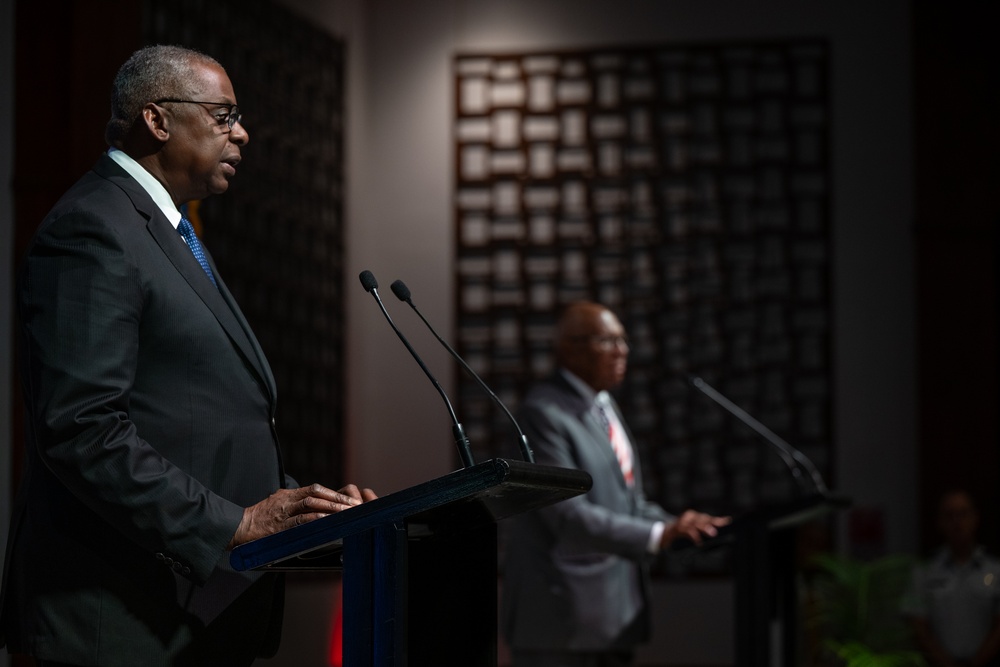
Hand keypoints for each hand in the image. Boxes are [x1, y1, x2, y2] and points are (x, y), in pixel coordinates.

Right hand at [228, 483, 377, 548]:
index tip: (349, 500)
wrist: (239, 526)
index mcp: (289, 494)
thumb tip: (315, 503)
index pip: (315, 489)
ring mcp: (284, 512)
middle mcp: (288, 500)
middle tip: (354, 507)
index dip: (333, 494)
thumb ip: (295, 501)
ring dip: (331, 508)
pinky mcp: (280, 526)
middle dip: (337, 500)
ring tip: (346, 514)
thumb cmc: (260, 516)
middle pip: (317, 494)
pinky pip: (300, 520)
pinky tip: (327, 521)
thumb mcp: (278, 502)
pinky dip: (315, 519)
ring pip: (311, 504)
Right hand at [660, 510, 730, 549]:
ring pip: (697, 524)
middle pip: (703, 519)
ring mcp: (683, 521)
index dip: (718, 520)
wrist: (663, 533)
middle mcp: (689, 516)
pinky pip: (688, 532)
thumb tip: (715, 538)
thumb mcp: (692, 531)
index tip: (728, 521)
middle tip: (721, 528)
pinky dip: (695, 537)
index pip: (708, 518)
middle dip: (713, 524)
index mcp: (694, 516)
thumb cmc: (681, 534)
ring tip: (713, 534)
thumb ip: (701, 532)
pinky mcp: (678, 528)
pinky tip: (699, 543)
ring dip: (705, 529)